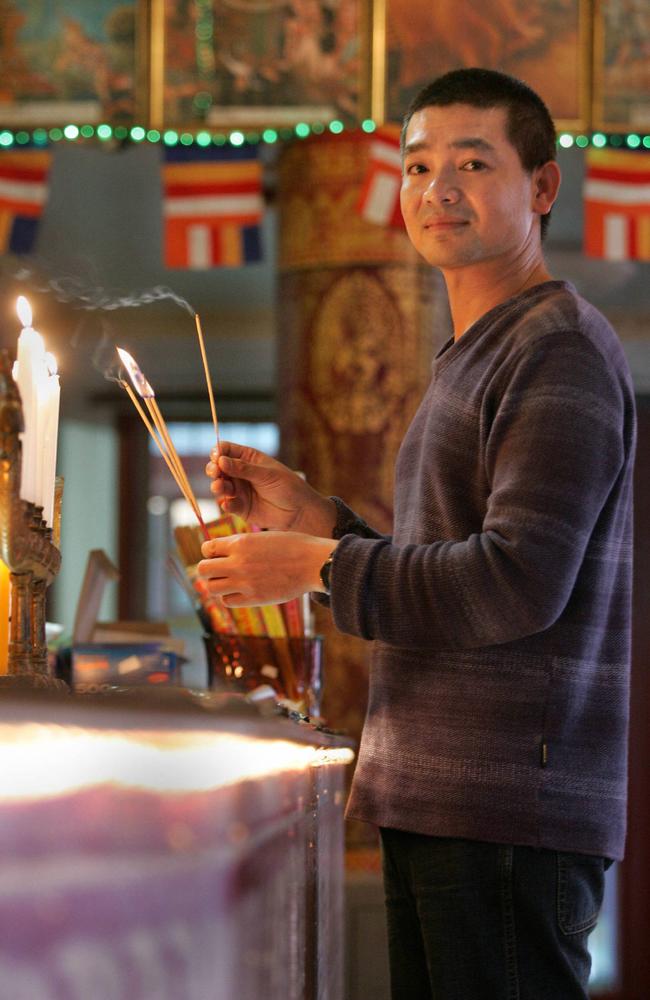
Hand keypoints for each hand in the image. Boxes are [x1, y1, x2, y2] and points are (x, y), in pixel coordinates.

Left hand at [198, 531, 336, 605]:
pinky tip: (241, 591)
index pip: (207, 548)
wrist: (314, 563)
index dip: (210, 552)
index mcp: (240, 543)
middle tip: (219, 570)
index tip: (219, 554)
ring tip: (228, 582)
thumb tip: (222, 553)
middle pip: (203, 569)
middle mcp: (238, 563)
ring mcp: (245, 583)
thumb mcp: (263, 537)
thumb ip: (242, 545)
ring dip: (216, 585)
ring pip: (211, 588)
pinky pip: (227, 601)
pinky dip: (230, 597)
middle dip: (208, 569)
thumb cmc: (293, 546)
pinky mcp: (254, 599)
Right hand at [206, 441, 335, 535]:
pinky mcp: (240, 508)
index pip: (226, 450)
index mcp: (248, 458)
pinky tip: (228, 504)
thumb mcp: (267, 474)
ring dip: (217, 486)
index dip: (218, 452)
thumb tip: (220, 460)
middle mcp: (240, 473)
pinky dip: (225, 504)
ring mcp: (239, 491)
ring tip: (220, 487)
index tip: (217, 457)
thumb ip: (243, 469)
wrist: (299, 512)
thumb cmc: (288, 487)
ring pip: (220, 486)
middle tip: (215, 472)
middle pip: (218, 468)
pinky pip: (227, 504)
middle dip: (214, 469)